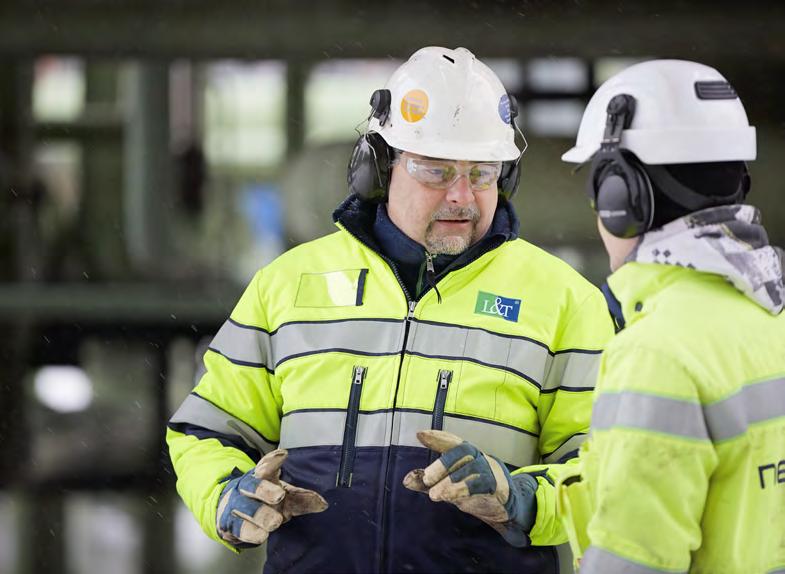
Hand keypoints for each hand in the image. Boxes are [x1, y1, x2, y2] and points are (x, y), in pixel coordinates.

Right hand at [216, 449, 327, 546]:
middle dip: (265, 489)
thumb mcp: (286, 499)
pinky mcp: (229, 524)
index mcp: (260, 476)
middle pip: (253, 485)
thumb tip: (323, 503)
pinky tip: (260, 535)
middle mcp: (246, 488)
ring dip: (260, 515)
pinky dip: (250, 532)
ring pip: (245, 508)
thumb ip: (302, 500)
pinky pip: (239, 528)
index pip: (265, 465)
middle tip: (279, 495)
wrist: (233, 515)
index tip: (283, 455)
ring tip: (275, 522)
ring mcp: (236, 505)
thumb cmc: (264, 502)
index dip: (272, 461)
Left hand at [403, 430, 537, 546]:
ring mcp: (489, 470)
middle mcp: (478, 457)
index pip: (452, 441)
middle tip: (427, 479)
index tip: (420, 434)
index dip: (437, 436)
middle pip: (462, 450)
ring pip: (471, 467)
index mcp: (466, 454)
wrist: (507, 507)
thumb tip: (406, 480)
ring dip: (450, 481)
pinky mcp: (497, 486)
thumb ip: (428, 483)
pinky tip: (451, 498)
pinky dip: (464, 489)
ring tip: (434, 495)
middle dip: (442, 463)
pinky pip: (482, 483)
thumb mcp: (448, 485)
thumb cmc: (475, 490)